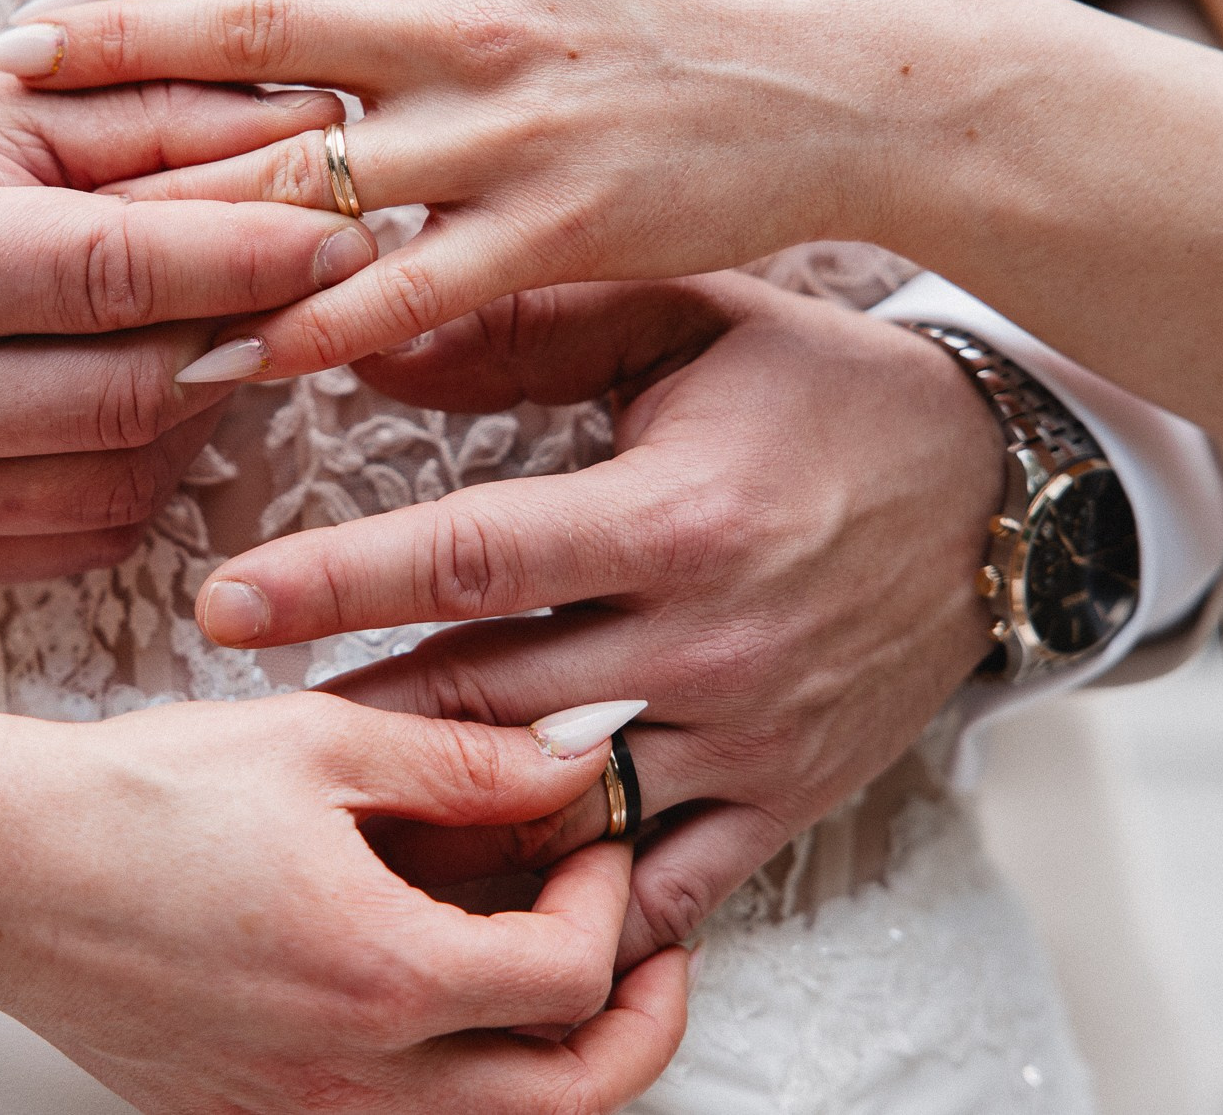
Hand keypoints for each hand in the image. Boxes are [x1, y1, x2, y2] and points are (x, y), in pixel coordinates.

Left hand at [0, 0, 978, 378]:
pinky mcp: (556, 231)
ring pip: (310, 168)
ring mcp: (508, 134)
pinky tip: (229, 351)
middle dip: (122, 60)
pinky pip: (407, 287)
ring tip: (74, 231)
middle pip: (261, 38)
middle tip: (7, 82)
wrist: (867, 76)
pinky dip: (312, 320)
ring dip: (182, 200)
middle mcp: (469, 27)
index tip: (55, 2)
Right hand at [0, 74, 371, 581]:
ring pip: (130, 476)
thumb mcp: (16, 111)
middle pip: (131, 392)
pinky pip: (97, 529)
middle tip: (318, 277)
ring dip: (208, 402)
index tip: (344, 228)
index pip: (104, 274)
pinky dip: (154, 462)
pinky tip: (147, 393)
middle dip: (244, 332)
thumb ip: (168, 114)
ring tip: (218, 323)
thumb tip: (326, 123)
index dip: (243, 254)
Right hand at [0, 689, 690, 1112]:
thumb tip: (580, 758)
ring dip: (556, 1064)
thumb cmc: (137, 797)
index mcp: (381, 976)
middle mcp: (352, 1077)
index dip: (613, 900)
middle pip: (569, 1102)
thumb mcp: (317, 743)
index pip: (574, 980)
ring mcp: (299, 1114)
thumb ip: (467, 759)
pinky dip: (460, 1082)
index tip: (593, 837)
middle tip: (645, 952)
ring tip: (555, 975)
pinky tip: (440, 998)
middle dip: (636, 1024)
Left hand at [189, 275, 1005, 965]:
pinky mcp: (785, 797)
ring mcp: (749, 735)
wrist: (998, 499)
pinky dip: (572, 903)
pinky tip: (480, 899)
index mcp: (676, 515)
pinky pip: (664, 882)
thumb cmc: (824, 396)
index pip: (469, 559)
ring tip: (327, 818)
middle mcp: (709, 641)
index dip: (334, 583)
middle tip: (238, 725)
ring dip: (438, 819)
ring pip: (558, 809)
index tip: (224, 604)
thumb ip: (530, 332)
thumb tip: (375, 350)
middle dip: (351, 719)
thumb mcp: (689, 319)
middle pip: (488, 703)